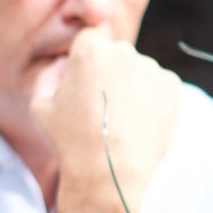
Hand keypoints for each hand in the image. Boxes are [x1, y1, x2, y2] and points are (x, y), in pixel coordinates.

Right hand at [32, 28, 180, 212]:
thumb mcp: (40, 105)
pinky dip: (153, 100)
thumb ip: (49, 73)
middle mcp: (123, 51)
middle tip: (104, 108)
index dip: (87, 63)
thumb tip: (65, 61)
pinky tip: (139, 124)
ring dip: (133, 87)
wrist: (110, 172)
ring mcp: (150, 67)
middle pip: (117, 54)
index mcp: (90, 48)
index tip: (86, 86)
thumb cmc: (70, 140)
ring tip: (122, 121)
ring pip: (140, 71)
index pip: (90, 40)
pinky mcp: (171, 86)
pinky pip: (159, 86)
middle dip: (111, 73)